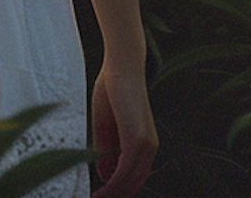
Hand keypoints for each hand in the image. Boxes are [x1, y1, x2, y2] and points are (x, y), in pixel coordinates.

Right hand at [91, 69, 156, 197]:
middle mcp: (149, 147)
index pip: (134, 176)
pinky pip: (124, 171)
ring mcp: (145, 144)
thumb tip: (106, 177)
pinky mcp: (136, 140)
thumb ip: (107, 151)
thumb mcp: (106, 125)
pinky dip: (113, 185)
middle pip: (134, 183)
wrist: (121, 66)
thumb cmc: (112, 89)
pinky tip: (101, 192)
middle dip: (116, 196)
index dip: (119, 190)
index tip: (102, 196)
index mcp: (144, 143)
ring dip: (113, 194)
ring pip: (129, 181)